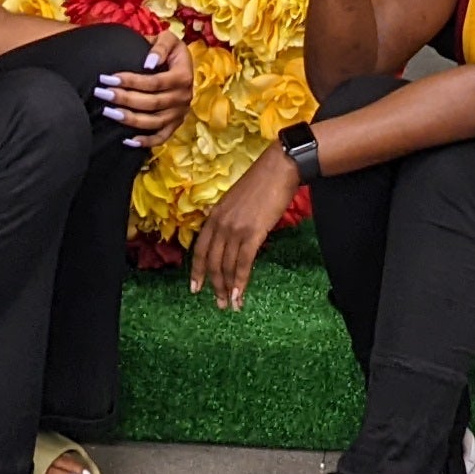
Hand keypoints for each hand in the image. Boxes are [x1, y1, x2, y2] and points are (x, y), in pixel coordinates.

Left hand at [99, 38, 194, 146]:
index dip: (131, 81)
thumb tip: (149, 63)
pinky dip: (146, 141)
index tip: (108, 78)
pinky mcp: (175, 124)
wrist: (181, 63)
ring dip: (130, 119)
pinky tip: (127, 140)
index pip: (155, 82)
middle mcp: (184, 97)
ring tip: (108, 112)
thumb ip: (161, 46)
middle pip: (152, 103)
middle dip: (124, 98)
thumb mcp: (169, 38)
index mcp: (184, 76)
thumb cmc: (170, 50)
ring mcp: (180, 113)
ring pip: (154, 122)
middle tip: (102, 93)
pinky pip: (161, 137)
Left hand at [188, 145, 301, 309]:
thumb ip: (230, 220)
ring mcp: (235, 228)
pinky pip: (243, 263)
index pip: (201, 249)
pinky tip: (240, 295)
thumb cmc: (262, 183)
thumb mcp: (237, 202)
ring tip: (231, 305)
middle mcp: (220, 223)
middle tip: (218, 304)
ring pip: (227, 265)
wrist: (279, 168)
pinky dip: (241, 282)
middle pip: (213, 261)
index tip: (195, 288)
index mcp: (214, 215)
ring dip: (228, 288)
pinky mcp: (252, 233)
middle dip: (214, 285)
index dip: (198, 271)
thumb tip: (232, 240)